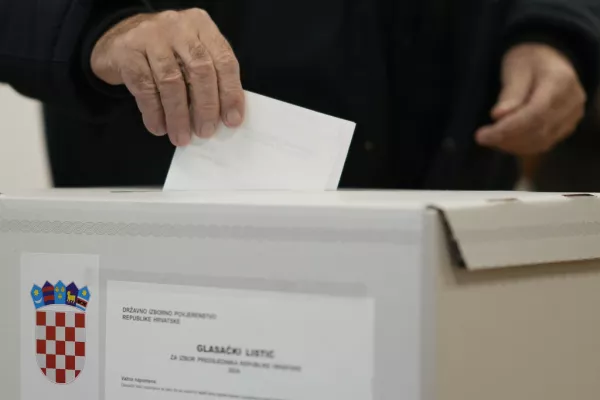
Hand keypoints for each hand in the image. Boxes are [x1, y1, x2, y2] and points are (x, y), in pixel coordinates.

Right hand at [91, 9, 244, 146]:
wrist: (120, 38)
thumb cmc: (166, 52)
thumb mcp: (192, 53)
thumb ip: (211, 75)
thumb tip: (224, 116)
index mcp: (202, 26)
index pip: (224, 61)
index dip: (230, 93)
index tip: (231, 120)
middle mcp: (178, 27)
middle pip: (200, 70)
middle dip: (205, 107)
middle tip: (205, 131)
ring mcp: (151, 36)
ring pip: (171, 82)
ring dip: (178, 116)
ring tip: (181, 136)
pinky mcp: (127, 52)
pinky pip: (145, 88)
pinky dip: (154, 112)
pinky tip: (159, 127)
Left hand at [476, 43, 585, 154]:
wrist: (549, 61)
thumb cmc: (528, 61)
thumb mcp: (515, 67)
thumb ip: (510, 92)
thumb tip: (499, 116)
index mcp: (561, 81)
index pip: (534, 115)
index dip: (507, 129)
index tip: (481, 136)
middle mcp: (572, 102)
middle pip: (537, 132)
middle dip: (505, 139)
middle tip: (482, 137)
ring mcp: (572, 116)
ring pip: (540, 142)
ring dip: (511, 145)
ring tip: (491, 138)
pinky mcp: (566, 127)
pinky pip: (543, 144)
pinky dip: (521, 147)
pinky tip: (503, 141)